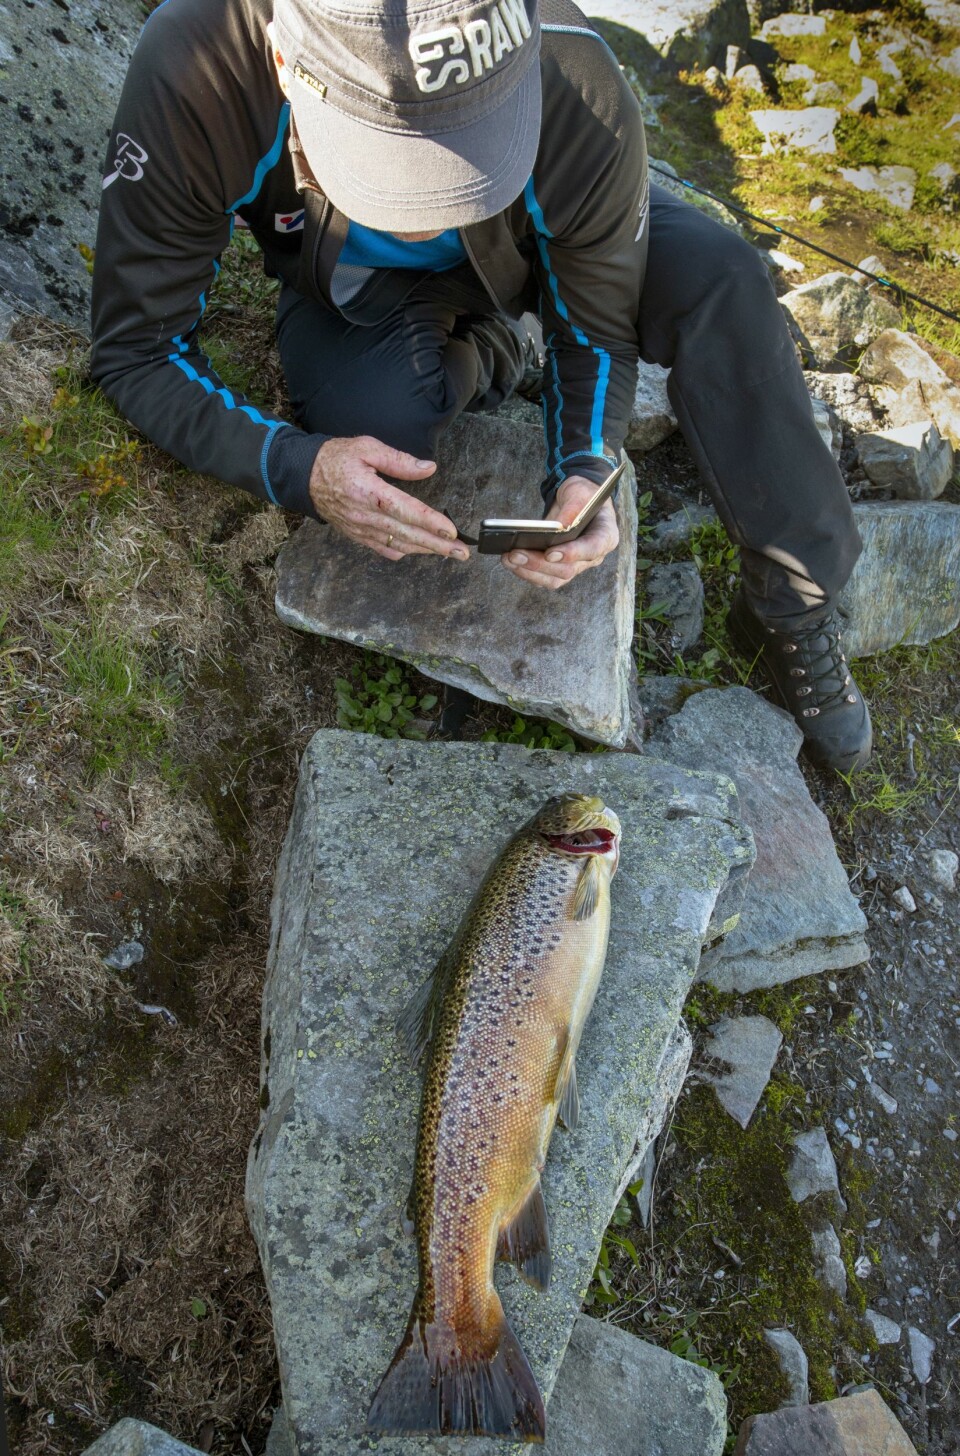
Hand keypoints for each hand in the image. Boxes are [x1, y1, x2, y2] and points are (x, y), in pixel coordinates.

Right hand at [309, 435, 469, 562]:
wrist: (304, 477)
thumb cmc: (336, 458)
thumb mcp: (367, 447)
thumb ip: (398, 460)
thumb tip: (428, 468)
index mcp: (369, 492)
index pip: (406, 510)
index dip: (430, 522)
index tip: (451, 531)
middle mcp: (365, 515)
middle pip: (408, 534)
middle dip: (438, 545)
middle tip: (462, 552)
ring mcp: (361, 529)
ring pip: (399, 544)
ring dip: (426, 550)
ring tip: (449, 553)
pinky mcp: (357, 535)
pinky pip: (383, 549)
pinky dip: (403, 551)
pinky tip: (419, 551)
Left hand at [501, 475, 618, 589]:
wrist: (577, 500)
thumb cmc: (583, 495)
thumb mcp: (580, 492)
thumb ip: (573, 509)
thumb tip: (559, 527)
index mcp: (606, 536)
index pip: (592, 549)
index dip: (572, 554)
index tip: (550, 553)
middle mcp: (592, 557)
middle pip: (568, 569)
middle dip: (539, 564)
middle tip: (515, 554)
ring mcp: (576, 565)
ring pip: (554, 579)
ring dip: (528, 571)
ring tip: (508, 558)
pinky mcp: (560, 568)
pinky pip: (543, 578)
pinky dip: (525, 572)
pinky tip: (509, 561)